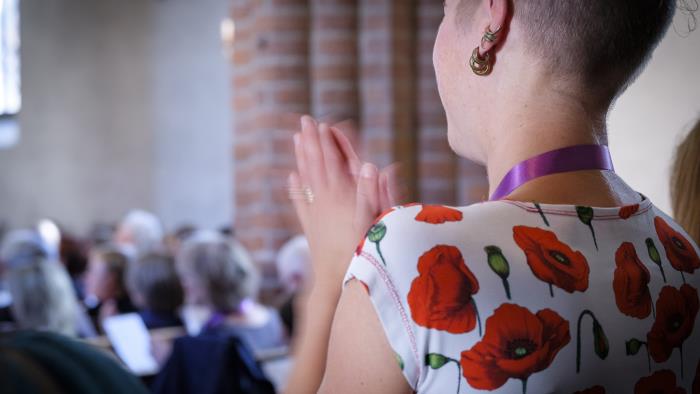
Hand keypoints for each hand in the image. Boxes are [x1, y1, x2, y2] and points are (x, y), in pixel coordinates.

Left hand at [288, 116, 400, 291]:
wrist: (334, 279)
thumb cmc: (358, 252)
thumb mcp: (371, 222)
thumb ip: (371, 193)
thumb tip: (373, 165)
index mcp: (339, 196)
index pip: (332, 162)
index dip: (327, 142)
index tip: (322, 124)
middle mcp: (323, 200)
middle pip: (315, 164)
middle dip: (310, 142)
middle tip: (305, 121)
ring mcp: (314, 212)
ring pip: (305, 178)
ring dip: (301, 157)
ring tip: (296, 140)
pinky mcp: (309, 225)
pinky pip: (300, 201)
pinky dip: (295, 187)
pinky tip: (292, 177)